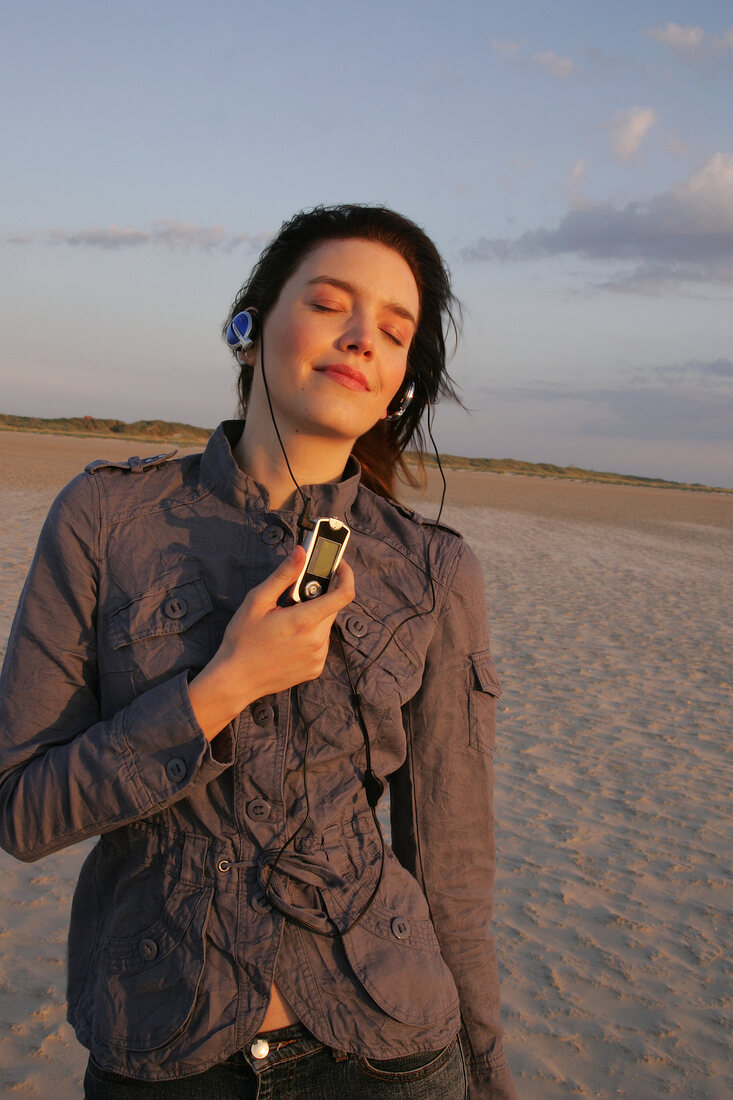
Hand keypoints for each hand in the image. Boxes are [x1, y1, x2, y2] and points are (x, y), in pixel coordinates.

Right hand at [189, 546, 354, 739]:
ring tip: (286, 622)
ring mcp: (318, 657)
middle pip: (332, 608)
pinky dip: (310, 636)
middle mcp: (317, 640)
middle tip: (293, 597)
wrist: (235, 679)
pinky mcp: (315, 668)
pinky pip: (320, 644)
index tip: (338, 565)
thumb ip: (283, 575)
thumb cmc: (242, 639)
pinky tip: (288, 639)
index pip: (344, 594)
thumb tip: (301, 552)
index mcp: (304, 620)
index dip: (346, 575)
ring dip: (313, 617)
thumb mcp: (258, 601)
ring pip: (325, 626)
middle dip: (318, 596)